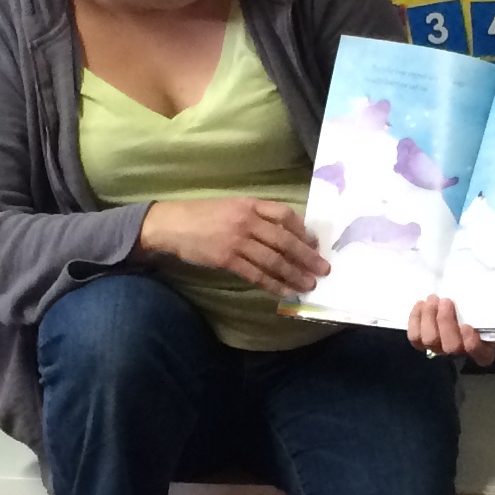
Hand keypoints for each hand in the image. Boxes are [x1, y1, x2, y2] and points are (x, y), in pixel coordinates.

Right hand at [141, 197, 326, 298]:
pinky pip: (256, 274)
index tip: (314, 243)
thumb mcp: (231, 206)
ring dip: (294, 274)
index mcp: (250, 204)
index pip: (285, 215)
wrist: (171, 224)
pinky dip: (273, 284)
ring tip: (309, 284)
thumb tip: (284, 234)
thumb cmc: (202, 215)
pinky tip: (285, 291)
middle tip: (323, 269)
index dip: (303, 230)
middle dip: (307, 257)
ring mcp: (237, 240)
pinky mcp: (227, 259)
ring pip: (273, 260)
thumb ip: (255, 216)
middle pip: (285, 240)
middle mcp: (246, 220)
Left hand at [406, 294, 493, 364]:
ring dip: (429, 317)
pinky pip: (415, 337)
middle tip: (446, 301)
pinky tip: (421, 304)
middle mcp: (460, 353)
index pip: (481, 356)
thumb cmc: (475, 307)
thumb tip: (476, 303)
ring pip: (429, 340)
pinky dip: (416, 319)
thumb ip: (483, 312)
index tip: (467, 326)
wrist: (456, 306)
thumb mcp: (485, 309)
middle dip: (446, 322)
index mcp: (484, 349)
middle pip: (451, 346)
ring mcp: (440, 349)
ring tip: (432, 299)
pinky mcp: (422, 343)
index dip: (471, 342)